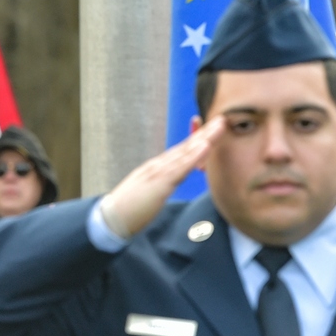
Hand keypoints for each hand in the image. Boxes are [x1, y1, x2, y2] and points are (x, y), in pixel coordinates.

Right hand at [101, 115, 225, 237]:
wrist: (112, 217)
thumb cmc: (132, 208)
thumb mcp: (151, 193)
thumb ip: (162, 184)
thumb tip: (172, 182)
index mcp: (158, 168)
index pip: (182, 151)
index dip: (197, 138)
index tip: (213, 128)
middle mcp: (159, 164)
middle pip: (186, 146)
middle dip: (205, 132)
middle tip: (223, 118)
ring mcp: (158, 170)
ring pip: (186, 151)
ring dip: (204, 137)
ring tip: (220, 125)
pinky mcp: (159, 181)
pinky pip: (180, 166)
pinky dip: (194, 155)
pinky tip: (205, 146)